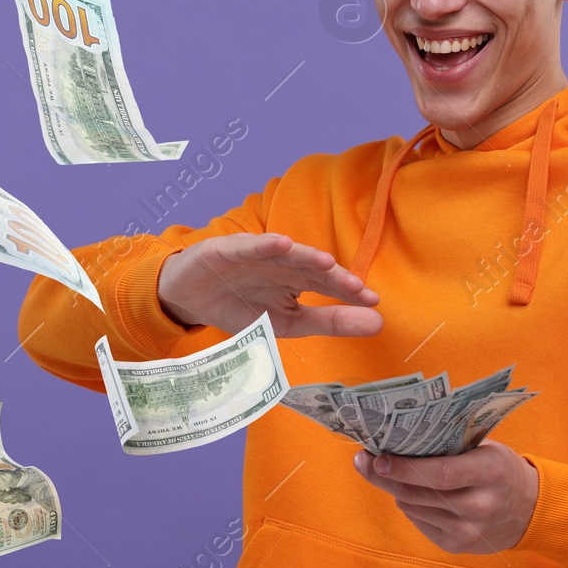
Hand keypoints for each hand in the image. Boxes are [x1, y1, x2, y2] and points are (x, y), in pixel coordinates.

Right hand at [156, 232, 381, 337]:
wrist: (189, 298)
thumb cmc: (240, 307)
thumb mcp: (287, 323)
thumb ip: (329, 322)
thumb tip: (379, 323)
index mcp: (297, 278)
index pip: (328, 284)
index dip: (348, 292)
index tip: (373, 303)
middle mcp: (281, 262)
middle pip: (311, 268)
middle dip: (334, 278)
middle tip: (357, 288)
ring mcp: (256, 253)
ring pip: (285, 254)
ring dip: (306, 256)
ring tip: (328, 263)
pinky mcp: (227, 249)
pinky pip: (248, 246)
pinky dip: (263, 245)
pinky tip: (281, 243)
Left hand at [353, 441, 539, 554]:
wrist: (530, 510)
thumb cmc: (499, 469)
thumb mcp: (485, 449)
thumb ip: (448, 446)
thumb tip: (396, 439)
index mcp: (491, 472)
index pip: (441, 473)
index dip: (405, 468)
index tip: (377, 457)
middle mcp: (481, 505)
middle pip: (420, 493)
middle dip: (385, 477)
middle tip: (363, 461)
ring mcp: (469, 531)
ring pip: (413, 508)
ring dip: (396, 490)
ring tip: (388, 473)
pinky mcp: (458, 546)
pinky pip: (419, 521)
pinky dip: (411, 506)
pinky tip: (416, 494)